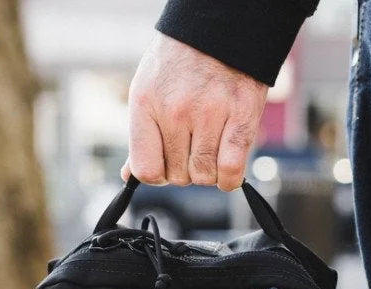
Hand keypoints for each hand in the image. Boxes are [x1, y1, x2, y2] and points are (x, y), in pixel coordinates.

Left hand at [123, 32, 268, 191]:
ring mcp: (209, 114)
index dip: (158, 173)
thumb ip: (142, 135)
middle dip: (186, 168)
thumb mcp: (149, 89)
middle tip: (193, 145)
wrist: (220, 29)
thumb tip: (130, 175)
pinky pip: (230, 171)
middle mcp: (175, 110)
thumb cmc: (181, 64)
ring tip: (211, 146)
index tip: (167, 161)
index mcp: (146, 103)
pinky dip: (229, 177)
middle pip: (178, 177)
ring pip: (204, 176)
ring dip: (209, 171)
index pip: (146, 170)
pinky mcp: (241, 116)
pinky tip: (227, 162)